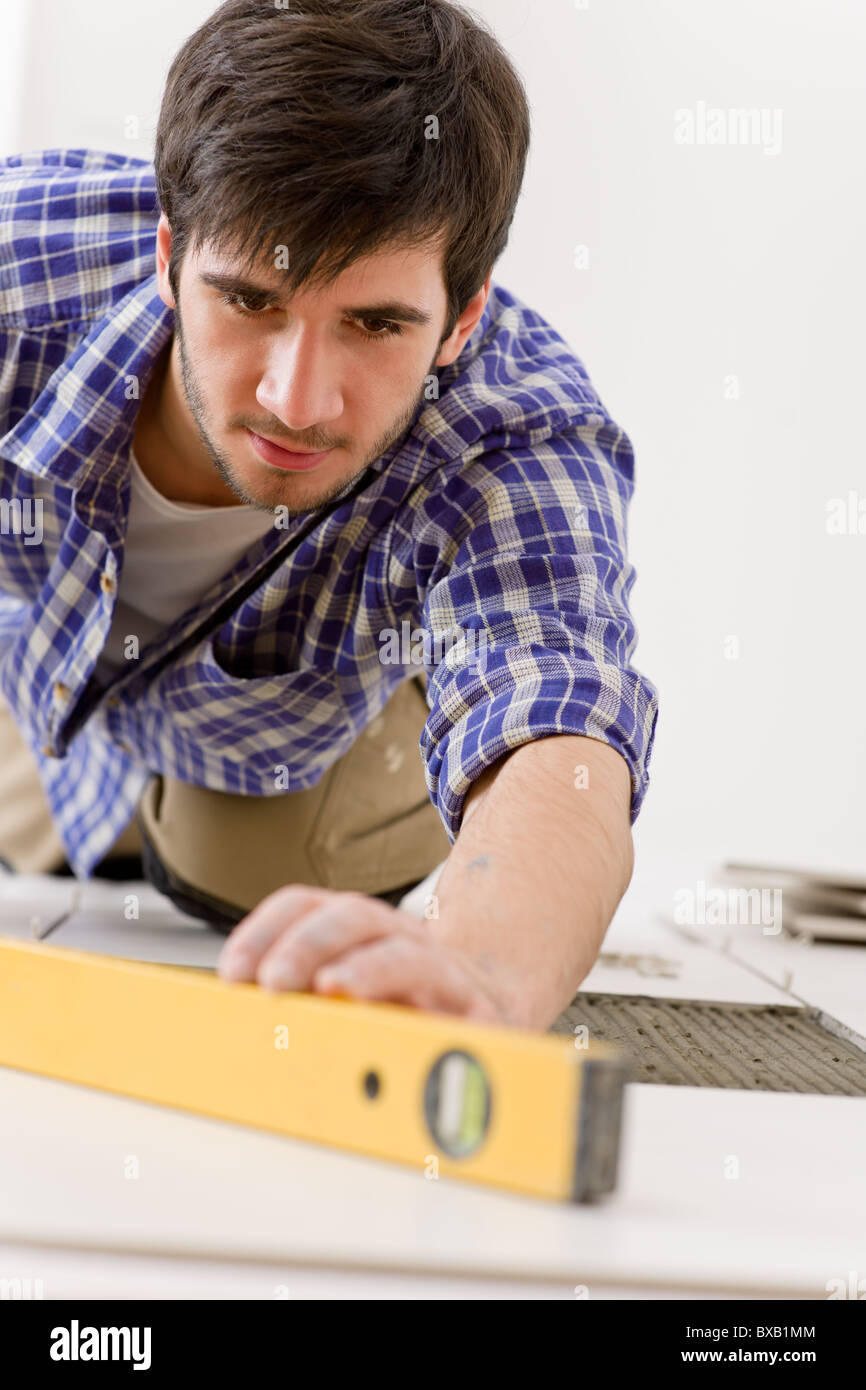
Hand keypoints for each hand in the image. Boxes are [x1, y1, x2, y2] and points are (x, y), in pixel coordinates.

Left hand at [215, 885, 516, 1024]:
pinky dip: (434, 1022)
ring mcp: (444, 971)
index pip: (305, 905)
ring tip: (336, 987)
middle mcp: (399, 937)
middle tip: (272, 981)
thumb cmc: (403, 1007)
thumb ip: (298, 1001)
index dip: (264, 929)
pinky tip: (409, 1040)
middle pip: (353, 916)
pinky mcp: (482, 1012)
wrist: (491, 1006)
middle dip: (308, 944)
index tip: (232, 972)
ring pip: (408, 954)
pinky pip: (461, 1010)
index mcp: (358, 930)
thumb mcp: (344, 998)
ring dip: (368, 969)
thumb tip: (232, 1027)